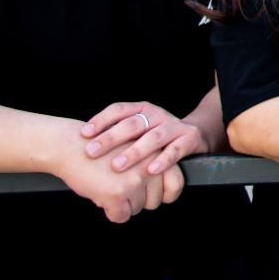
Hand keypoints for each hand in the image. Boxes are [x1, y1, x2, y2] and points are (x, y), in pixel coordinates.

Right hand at [50, 125, 185, 223]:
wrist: (72, 146)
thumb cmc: (102, 150)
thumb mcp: (135, 150)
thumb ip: (152, 166)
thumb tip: (166, 192)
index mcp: (157, 154)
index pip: (177, 184)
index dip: (165, 194)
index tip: (151, 194)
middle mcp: (150, 167)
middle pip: (155, 201)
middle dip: (138, 200)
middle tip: (120, 186)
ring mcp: (135, 180)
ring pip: (136, 209)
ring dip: (122, 204)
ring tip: (108, 184)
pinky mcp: (118, 193)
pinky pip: (120, 217)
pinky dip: (110, 212)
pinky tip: (101, 194)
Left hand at [81, 101, 207, 176]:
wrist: (196, 133)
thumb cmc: (157, 136)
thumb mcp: (139, 130)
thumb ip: (119, 136)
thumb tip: (82, 147)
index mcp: (142, 109)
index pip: (119, 110)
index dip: (101, 120)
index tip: (83, 134)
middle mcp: (157, 115)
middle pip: (132, 124)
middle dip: (110, 138)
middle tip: (92, 152)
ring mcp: (174, 126)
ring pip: (153, 137)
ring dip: (134, 152)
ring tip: (116, 166)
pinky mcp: (189, 139)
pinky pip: (175, 150)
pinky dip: (164, 160)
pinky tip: (151, 170)